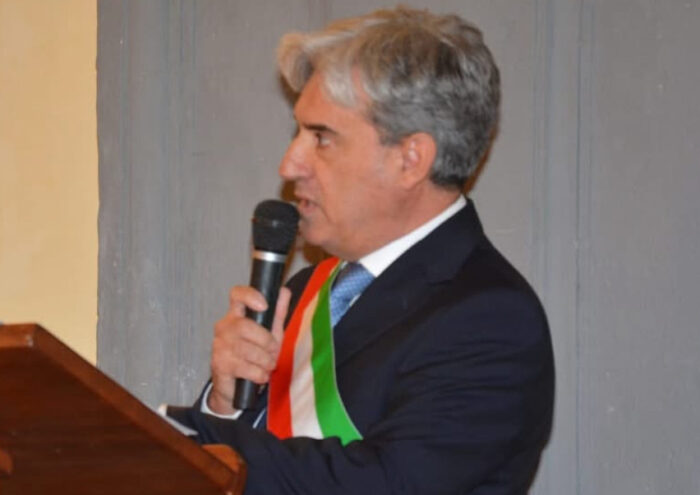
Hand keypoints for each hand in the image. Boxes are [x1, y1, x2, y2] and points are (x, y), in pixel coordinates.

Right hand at [207, 285, 290, 414]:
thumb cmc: (253, 356)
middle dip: (266, 342)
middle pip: (246, 326)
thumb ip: (277, 313)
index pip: (237, 295)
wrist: (234, 387)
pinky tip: (260, 375)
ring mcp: (219, 345)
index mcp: (236, 315)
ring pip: (248, 350)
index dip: (250, 296)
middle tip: (273, 352)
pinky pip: (246, 368)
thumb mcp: (270, 333)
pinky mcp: (219, 364)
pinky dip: (259, 374)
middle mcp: (224, 327)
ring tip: (267, 365)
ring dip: (265, 361)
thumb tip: (284, 291)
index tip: (264, 306)